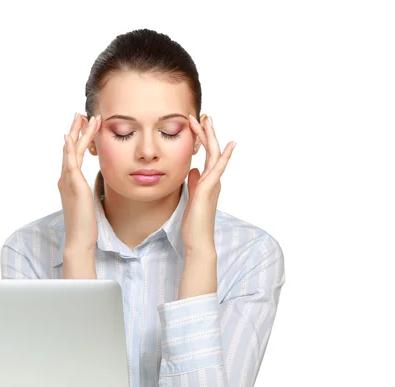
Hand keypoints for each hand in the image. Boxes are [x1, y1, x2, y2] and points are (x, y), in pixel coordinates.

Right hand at [58, 112, 101, 250]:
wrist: (79, 239)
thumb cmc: (85, 224)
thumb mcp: (86, 203)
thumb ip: (85, 191)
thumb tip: (88, 188)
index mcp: (69, 182)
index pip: (73, 155)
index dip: (78, 138)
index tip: (84, 125)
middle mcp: (65, 179)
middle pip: (69, 148)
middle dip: (76, 130)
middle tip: (81, 113)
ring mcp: (68, 182)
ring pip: (70, 151)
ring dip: (77, 133)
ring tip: (84, 117)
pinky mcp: (74, 186)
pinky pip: (70, 164)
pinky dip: (69, 150)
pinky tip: (70, 138)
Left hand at [181, 115, 236, 252]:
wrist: (197, 239)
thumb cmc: (194, 222)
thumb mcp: (191, 197)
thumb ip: (193, 183)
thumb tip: (192, 170)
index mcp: (207, 181)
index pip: (206, 155)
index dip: (201, 139)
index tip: (195, 124)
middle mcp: (213, 180)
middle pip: (212, 150)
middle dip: (206, 132)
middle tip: (202, 114)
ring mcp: (213, 183)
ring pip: (215, 155)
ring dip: (211, 137)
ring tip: (206, 120)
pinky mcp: (209, 189)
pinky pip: (218, 169)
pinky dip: (224, 156)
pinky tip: (228, 144)